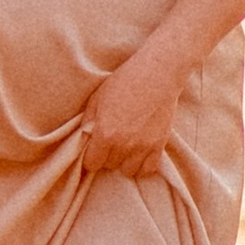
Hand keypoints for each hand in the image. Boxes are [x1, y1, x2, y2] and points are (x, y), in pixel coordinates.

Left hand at [77, 42, 183, 178]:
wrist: (157, 74)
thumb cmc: (124, 82)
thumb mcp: (98, 98)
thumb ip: (89, 121)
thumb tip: (84, 138)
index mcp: (105, 134)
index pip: (92, 163)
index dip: (90, 157)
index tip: (93, 150)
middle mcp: (124, 145)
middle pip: (109, 166)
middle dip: (107, 155)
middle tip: (111, 140)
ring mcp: (143, 147)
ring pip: (128, 171)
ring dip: (124, 161)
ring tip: (125, 146)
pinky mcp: (159, 145)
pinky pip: (149, 169)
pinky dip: (142, 165)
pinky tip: (139, 153)